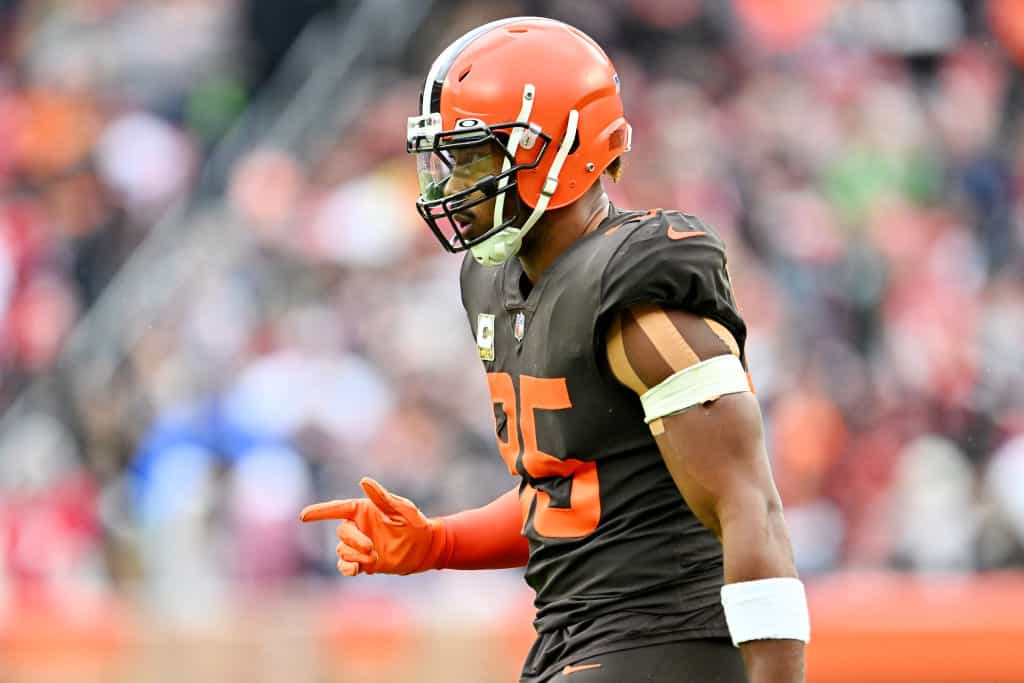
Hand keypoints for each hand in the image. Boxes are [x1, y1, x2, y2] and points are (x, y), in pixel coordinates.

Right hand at [300, 477, 446, 575]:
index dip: (319, 512)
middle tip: (371, 547)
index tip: (303, 516)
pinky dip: (347, 568)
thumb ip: (382, 497)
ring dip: (355, 555)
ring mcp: (358, 545)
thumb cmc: (414, 523)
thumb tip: (364, 481)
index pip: (336, 509)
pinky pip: (346, 566)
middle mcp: (357, 526)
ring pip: (342, 551)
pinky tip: (355, 570)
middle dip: (353, 541)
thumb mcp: (401, 508)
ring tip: (374, 556)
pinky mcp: (363, 562)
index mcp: (363, 510)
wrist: (423, 547)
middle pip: (341, 533)